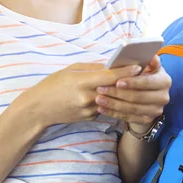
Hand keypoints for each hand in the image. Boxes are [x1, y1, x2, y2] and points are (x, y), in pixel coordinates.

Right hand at [15, 62, 143, 128]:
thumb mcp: (71, 70)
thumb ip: (93, 68)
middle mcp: (87, 97)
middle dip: (130, 81)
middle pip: (115, 89)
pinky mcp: (90, 118)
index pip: (109, 77)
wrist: (38, 109)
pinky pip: (106, 106)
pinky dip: (112, 100)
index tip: (139, 66)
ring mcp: (89, 110)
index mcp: (82, 82)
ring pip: (112, 99)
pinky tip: (117, 94)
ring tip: (134, 83)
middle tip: (144, 73)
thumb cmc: (53, 85)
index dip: (125, 72)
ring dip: (123, 92)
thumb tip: (113, 65)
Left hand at [95, 56, 171, 129]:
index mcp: (164, 80)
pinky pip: (128, 117)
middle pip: (138, 97)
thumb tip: (151, 56)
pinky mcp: (147, 119)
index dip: (133, 82)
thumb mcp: (147, 65)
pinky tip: (102, 108)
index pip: (148, 82)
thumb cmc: (143, 75)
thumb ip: (147, 60)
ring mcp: (156, 110)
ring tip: (98, 99)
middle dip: (118, 93)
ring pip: (132, 108)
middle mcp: (164, 97)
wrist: (146, 94)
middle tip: (101, 89)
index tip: (117, 81)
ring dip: (113, 104)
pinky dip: (114, 113)